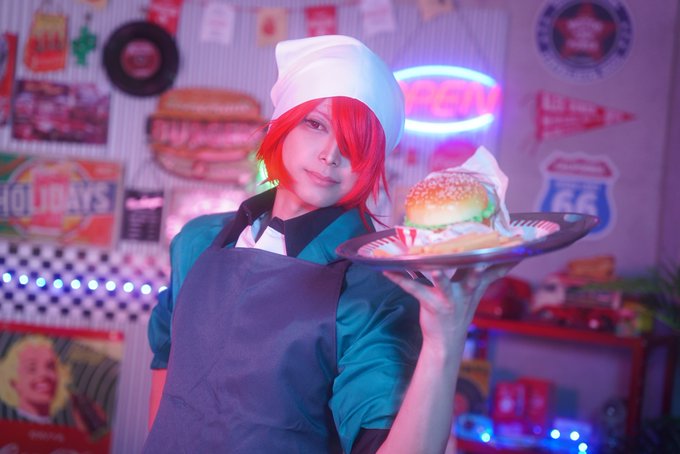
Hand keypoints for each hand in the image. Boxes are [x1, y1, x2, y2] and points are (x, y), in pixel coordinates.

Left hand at [384, 262, 516, 345]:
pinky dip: (400, 279)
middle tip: (482, 257)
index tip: (509, 243)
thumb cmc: (458, 310)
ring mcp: (449, 299)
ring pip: (445, 284)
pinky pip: (414, 289)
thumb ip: (489, 275)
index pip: (490, 268)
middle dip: (479, 266)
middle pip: (474, 276)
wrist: (446, 341)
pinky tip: (387, 271)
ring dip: (440, 276)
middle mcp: (465, 291)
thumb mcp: (476, 293)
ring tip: (435, 269)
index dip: (500, 257)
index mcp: (474, 285)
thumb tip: (509, 261)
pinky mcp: (431, 304)